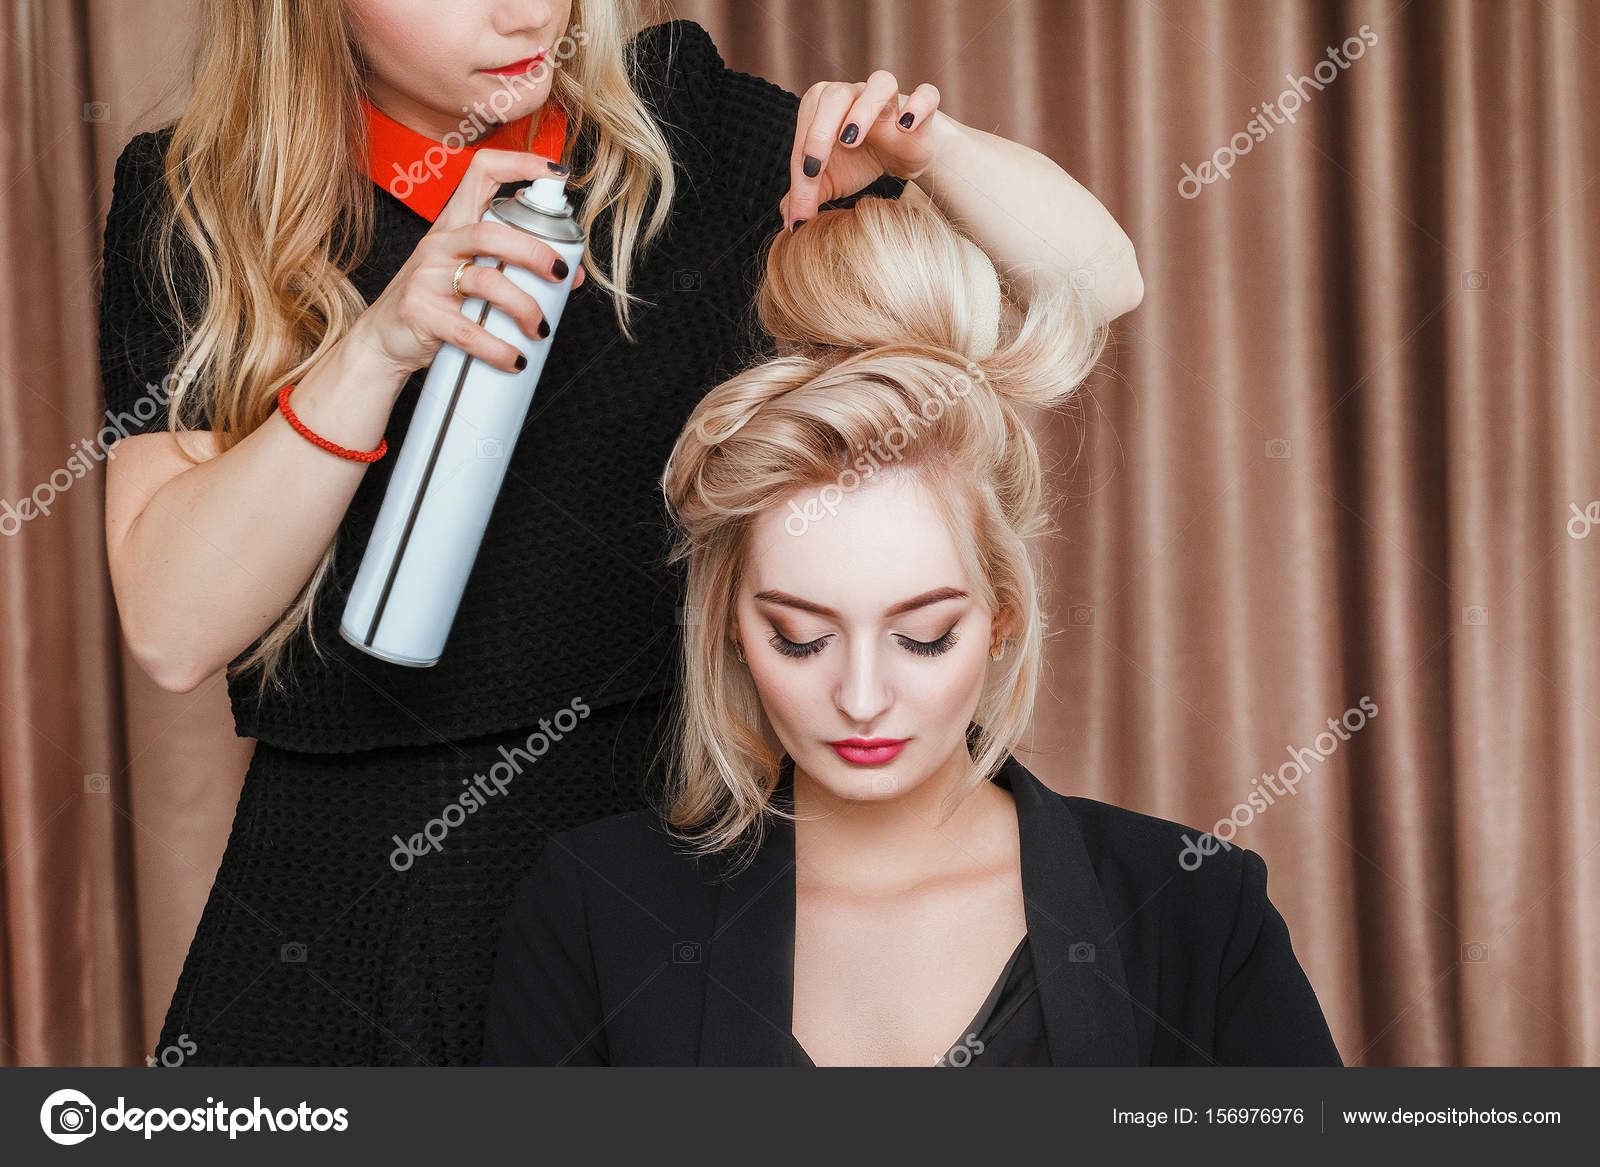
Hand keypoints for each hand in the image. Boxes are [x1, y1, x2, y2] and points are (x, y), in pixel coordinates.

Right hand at [354, 146, 585, 378]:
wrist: (385, 340)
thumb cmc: (437, 301)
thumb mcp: (473, 277)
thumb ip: (517, 269)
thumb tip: (573, 274)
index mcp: (455, 224)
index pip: (483, 172)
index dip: (521, 163)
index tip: (557, 173)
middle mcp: (440, 243)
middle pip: (491, 233)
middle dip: (534, 252)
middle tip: (561, 274)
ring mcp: (427, 277)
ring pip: (486, 283)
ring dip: (524, 308)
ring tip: (540, 329)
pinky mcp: (421, 313)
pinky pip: (468, 332)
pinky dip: (498, 349)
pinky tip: (516, 359)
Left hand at [780, 71, 942, 231]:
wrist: (904, 156)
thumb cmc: (860, 161)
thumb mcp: (830, 182)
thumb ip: (807, 196)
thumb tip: (791, 222)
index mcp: (825, 105)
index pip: (808, 126)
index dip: (802, 158)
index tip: (803, 194)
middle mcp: (855, 93)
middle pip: (835, 95)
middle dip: (820, 131)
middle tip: (816, 167)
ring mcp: (889, 98)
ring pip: (879, 84)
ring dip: (863, 109)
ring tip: (852, 140)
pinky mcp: (922, 108)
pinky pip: (925, 94)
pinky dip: (918, 106)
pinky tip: (907, 127)